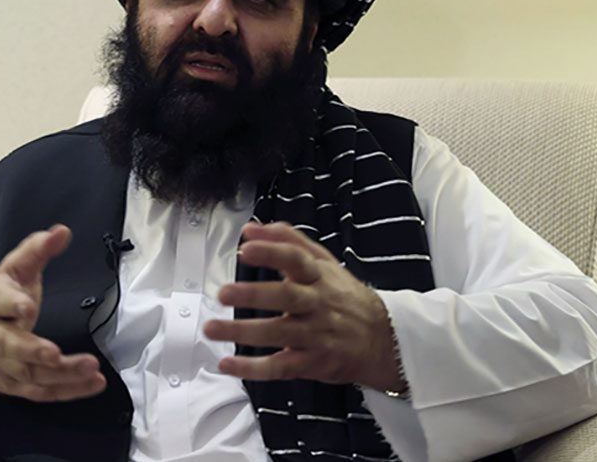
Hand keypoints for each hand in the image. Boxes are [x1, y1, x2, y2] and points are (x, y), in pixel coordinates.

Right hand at [0, 225, 105, 418]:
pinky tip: (94, 383)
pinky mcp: (18, 385)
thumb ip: (37, 250)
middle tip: (54, 353)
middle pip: (9, 347)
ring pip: (30, 374)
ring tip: (90, 367)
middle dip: (31, 351)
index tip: (27, 306)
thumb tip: (61, 231)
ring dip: (61, 373)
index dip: (12, 305)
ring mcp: (5, 365)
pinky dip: (69, 390)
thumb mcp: (15, 270)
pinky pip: (43, 392)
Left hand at [202, 222, 404, 392]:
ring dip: (243, 332)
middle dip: (253, 294)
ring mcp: (315, 335)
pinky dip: (253, 368)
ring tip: (212, 329)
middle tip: (223, 293)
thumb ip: (287, 241)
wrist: (383, 340)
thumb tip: (251, 229)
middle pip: (286, 297)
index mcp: (318, 277)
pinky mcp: (312, 363)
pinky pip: (280, 367)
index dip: (271, 253)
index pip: (296, 260)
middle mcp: (317, 304)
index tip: (246, 248)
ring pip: (278, 333)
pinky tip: (227, 364)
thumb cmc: (344, 296)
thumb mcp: (324, 262)